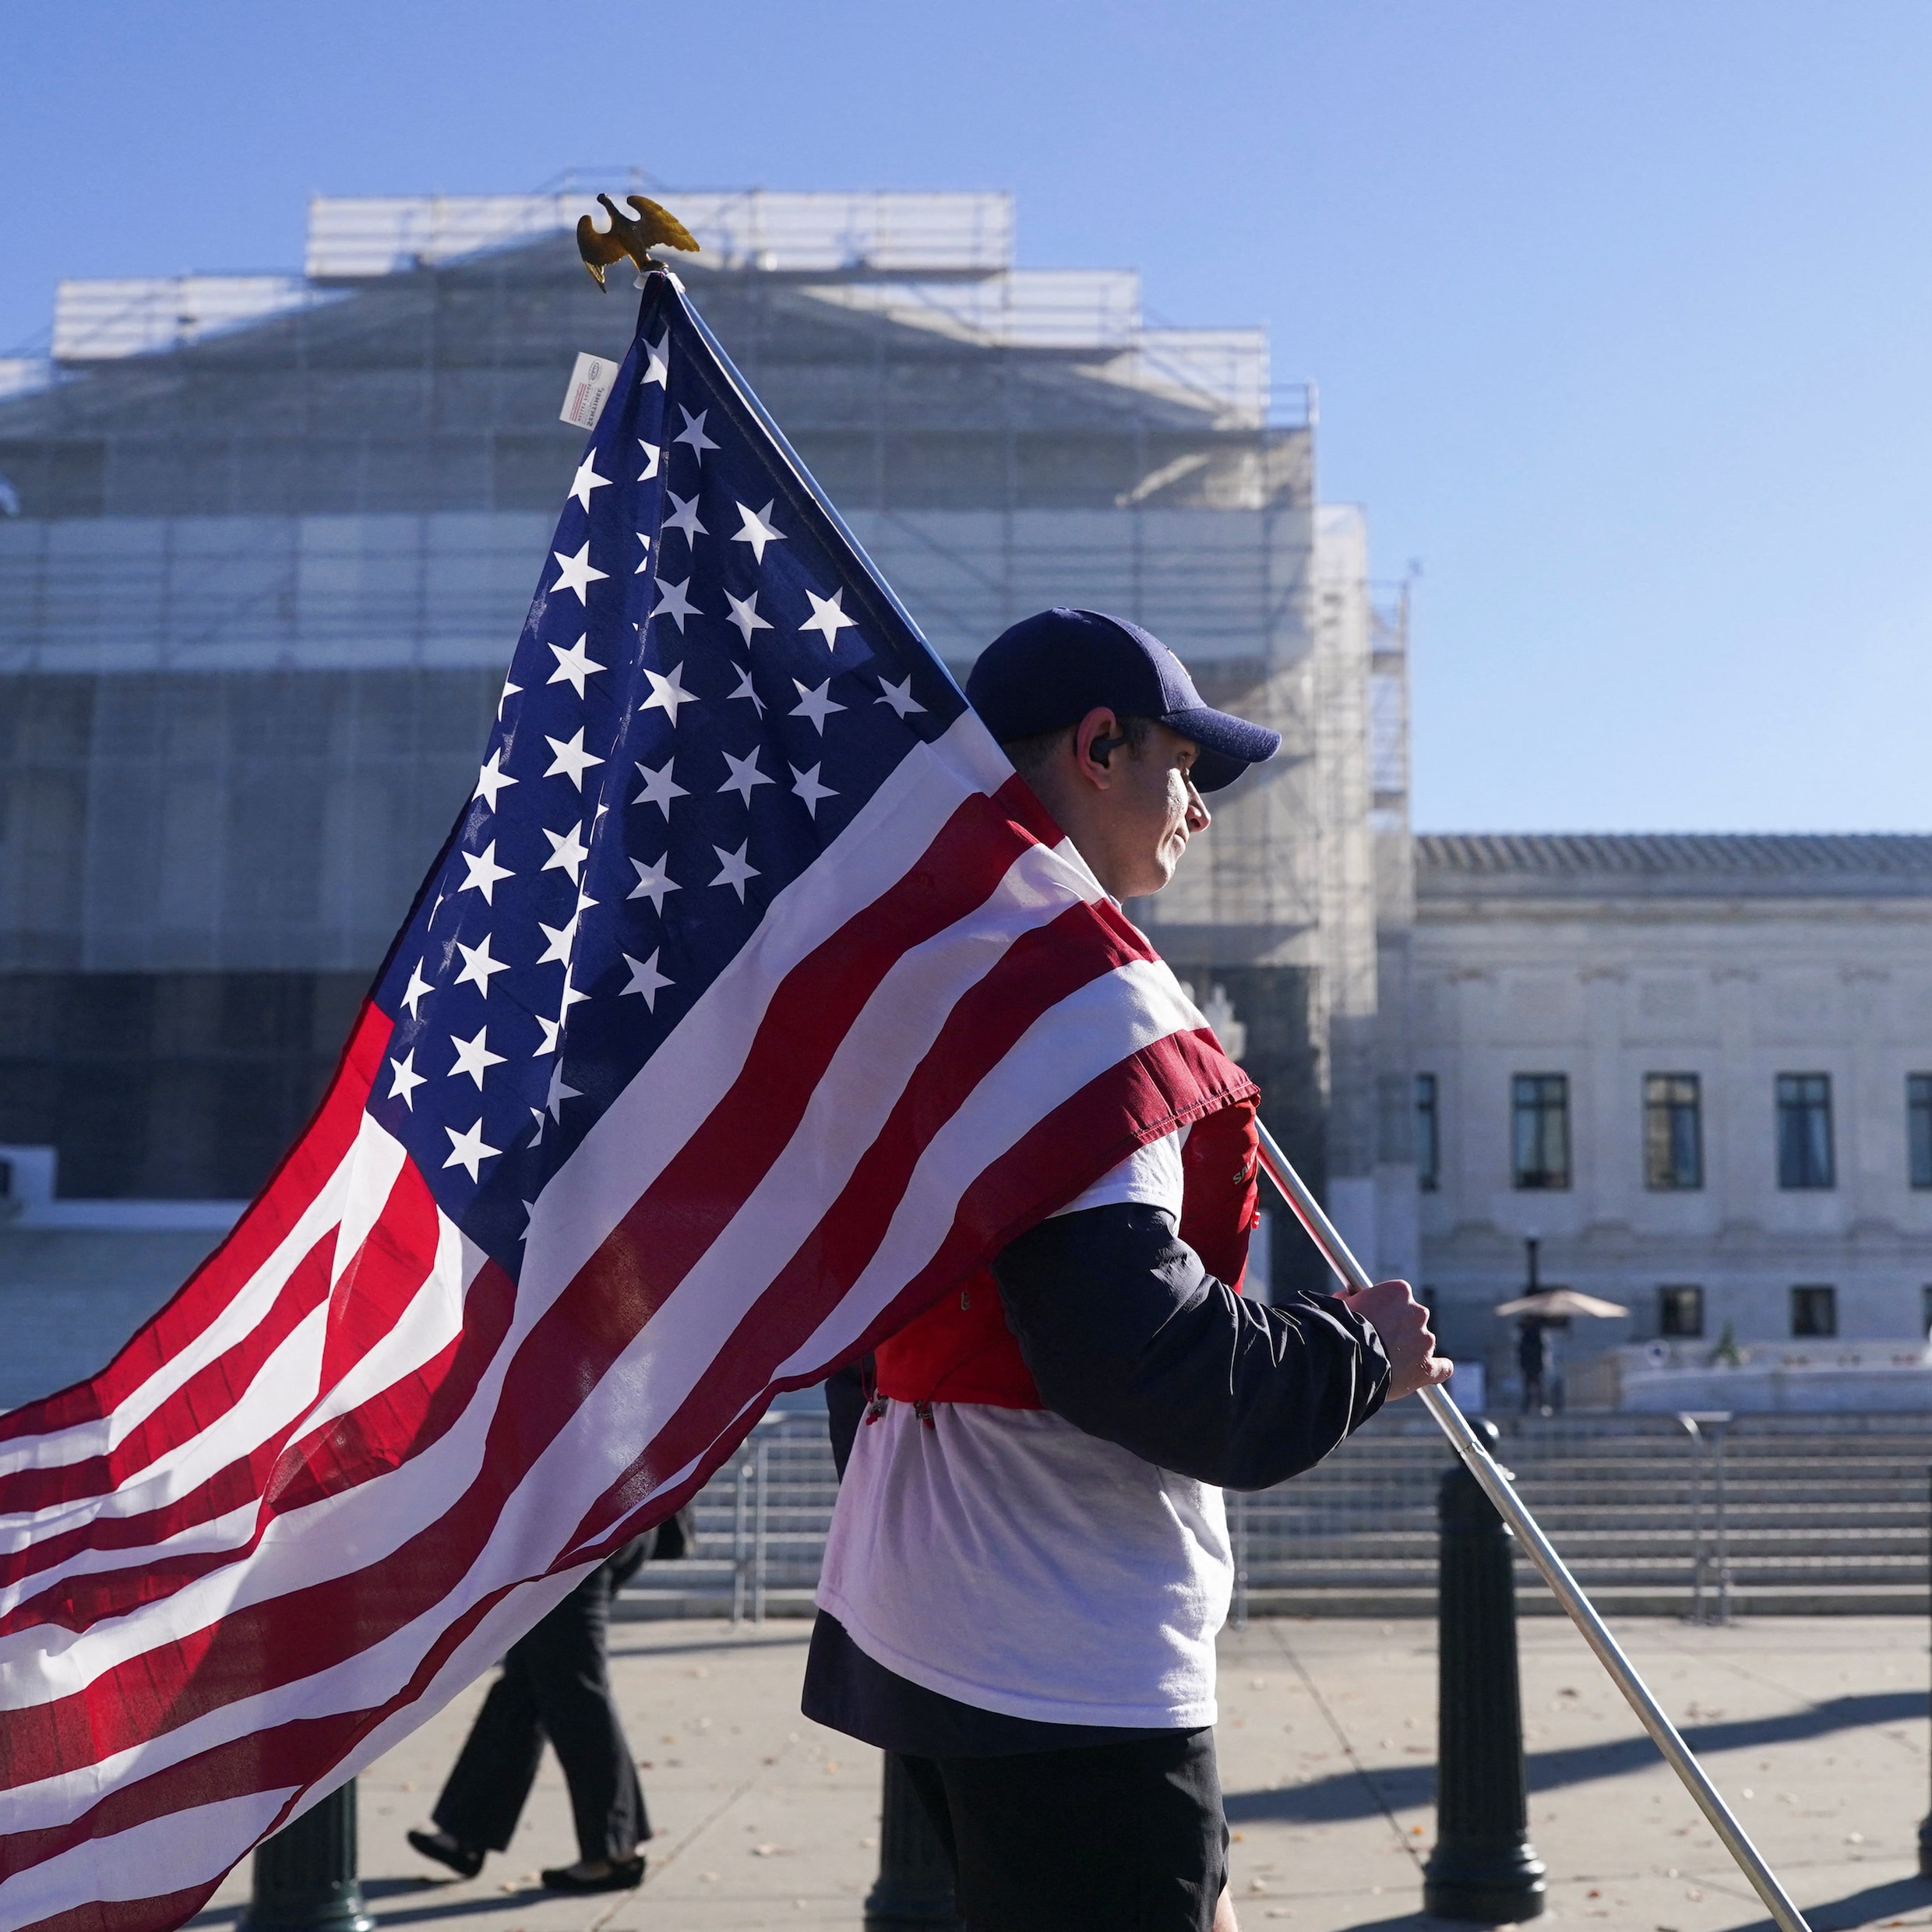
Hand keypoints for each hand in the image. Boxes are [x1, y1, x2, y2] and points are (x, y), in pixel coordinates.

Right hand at [1339, 1278, 1451, 1400]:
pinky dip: (1439, 1369)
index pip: (1397, 1297)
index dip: (1384, 1309)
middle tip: (1378, 1341)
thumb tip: (1349, 1298)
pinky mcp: (1426, 1367)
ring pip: (1421, 1343)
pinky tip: (1435, 1371)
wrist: (1345, 1357)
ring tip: (1386, 1363)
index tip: (1372, 1318)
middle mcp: (1418, 1312)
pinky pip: (1441, 1368)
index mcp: (1399, 1291)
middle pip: (1412, 1318)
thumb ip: (1352, 1299)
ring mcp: (1425, 1340)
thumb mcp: (1343, 1304)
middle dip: (1398, 1328)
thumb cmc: (1339, 1328)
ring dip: (1408, 1349)